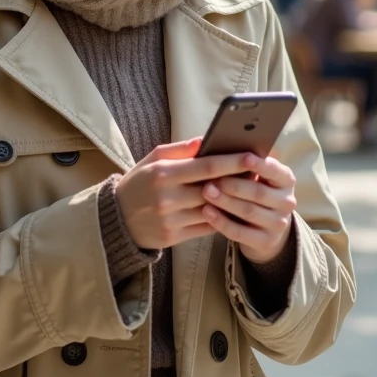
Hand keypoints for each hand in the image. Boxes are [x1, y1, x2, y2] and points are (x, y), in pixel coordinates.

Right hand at [116, 138, 253, 250]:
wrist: (117, 220)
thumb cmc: (139, 183)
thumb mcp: (153, 159)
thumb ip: (180, 149)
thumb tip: (206, 139)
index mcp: (163, 174)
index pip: (205, 167)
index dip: (231, 162)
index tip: (251, 156)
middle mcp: (168, 198)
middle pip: (213, 189)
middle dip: (238, 181)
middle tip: (259, 172)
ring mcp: (171, 219)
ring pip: (213, 210)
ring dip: (233, 201)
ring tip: (249, 190)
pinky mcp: (174, 237)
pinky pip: (206, 227)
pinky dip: (222, 217)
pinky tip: (233, 209)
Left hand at [201, 154, 296, 263]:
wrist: (265, 229)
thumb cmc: (253, 191)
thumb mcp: (257, 176)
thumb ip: (247, 162)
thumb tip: (233, 141)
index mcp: (286, 180)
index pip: (275, 170)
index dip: (260, 164)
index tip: (244, 157)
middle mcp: (287, 201)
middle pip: (258, 192)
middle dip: (233, 185)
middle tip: (212, 179)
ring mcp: (279, 223)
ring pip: (248, 211)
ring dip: (225, 201)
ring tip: (206, 192)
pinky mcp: (266, 241)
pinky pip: (240, 232)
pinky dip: (222, 222)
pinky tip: (206, 212)